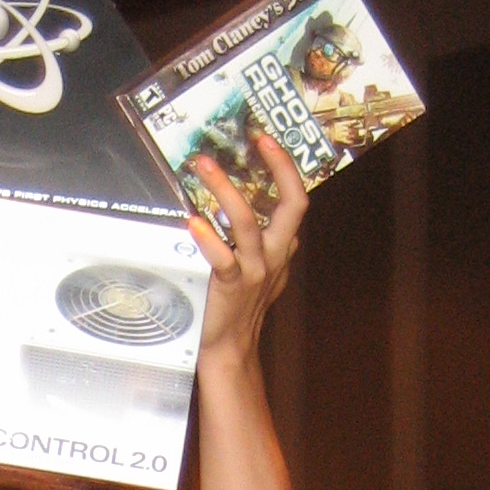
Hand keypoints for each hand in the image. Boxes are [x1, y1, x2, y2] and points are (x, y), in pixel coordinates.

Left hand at [187, 133, 306, 371]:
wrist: (229, 350)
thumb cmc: (238, 309)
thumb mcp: (261, 273)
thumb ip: (265, 246)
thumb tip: (258, 215)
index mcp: (281, 248)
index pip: (296, 201)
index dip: (286, 169)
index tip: (267, 140)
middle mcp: (273, 256)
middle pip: (291, 206)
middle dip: (279, 168)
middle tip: (257, 140)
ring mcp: (255, 271)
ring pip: (247, 223)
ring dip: (226, 190)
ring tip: (205, 167)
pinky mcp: (232, 287)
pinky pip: (223, 258)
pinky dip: (208, 238)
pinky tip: (193, 222)